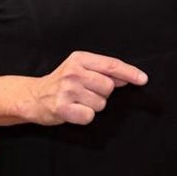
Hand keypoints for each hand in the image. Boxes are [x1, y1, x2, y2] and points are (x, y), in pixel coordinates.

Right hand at [19, 52, 147, 126]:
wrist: (33, 97)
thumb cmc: (61, 82)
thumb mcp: (79, 68)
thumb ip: (102, 71)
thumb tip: (127, 77)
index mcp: (79, 59)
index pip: (111, 65)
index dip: (130, 73)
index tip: (143, 79)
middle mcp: (73, 72)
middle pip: (108, 87)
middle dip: (102, 93)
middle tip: (86, 92)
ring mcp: (67, 90)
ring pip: (100, 103)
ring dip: (93, 106)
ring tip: (78, 101)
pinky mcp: (62, 107)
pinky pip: (89, 116)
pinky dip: (84, 116)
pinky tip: (73, 110)